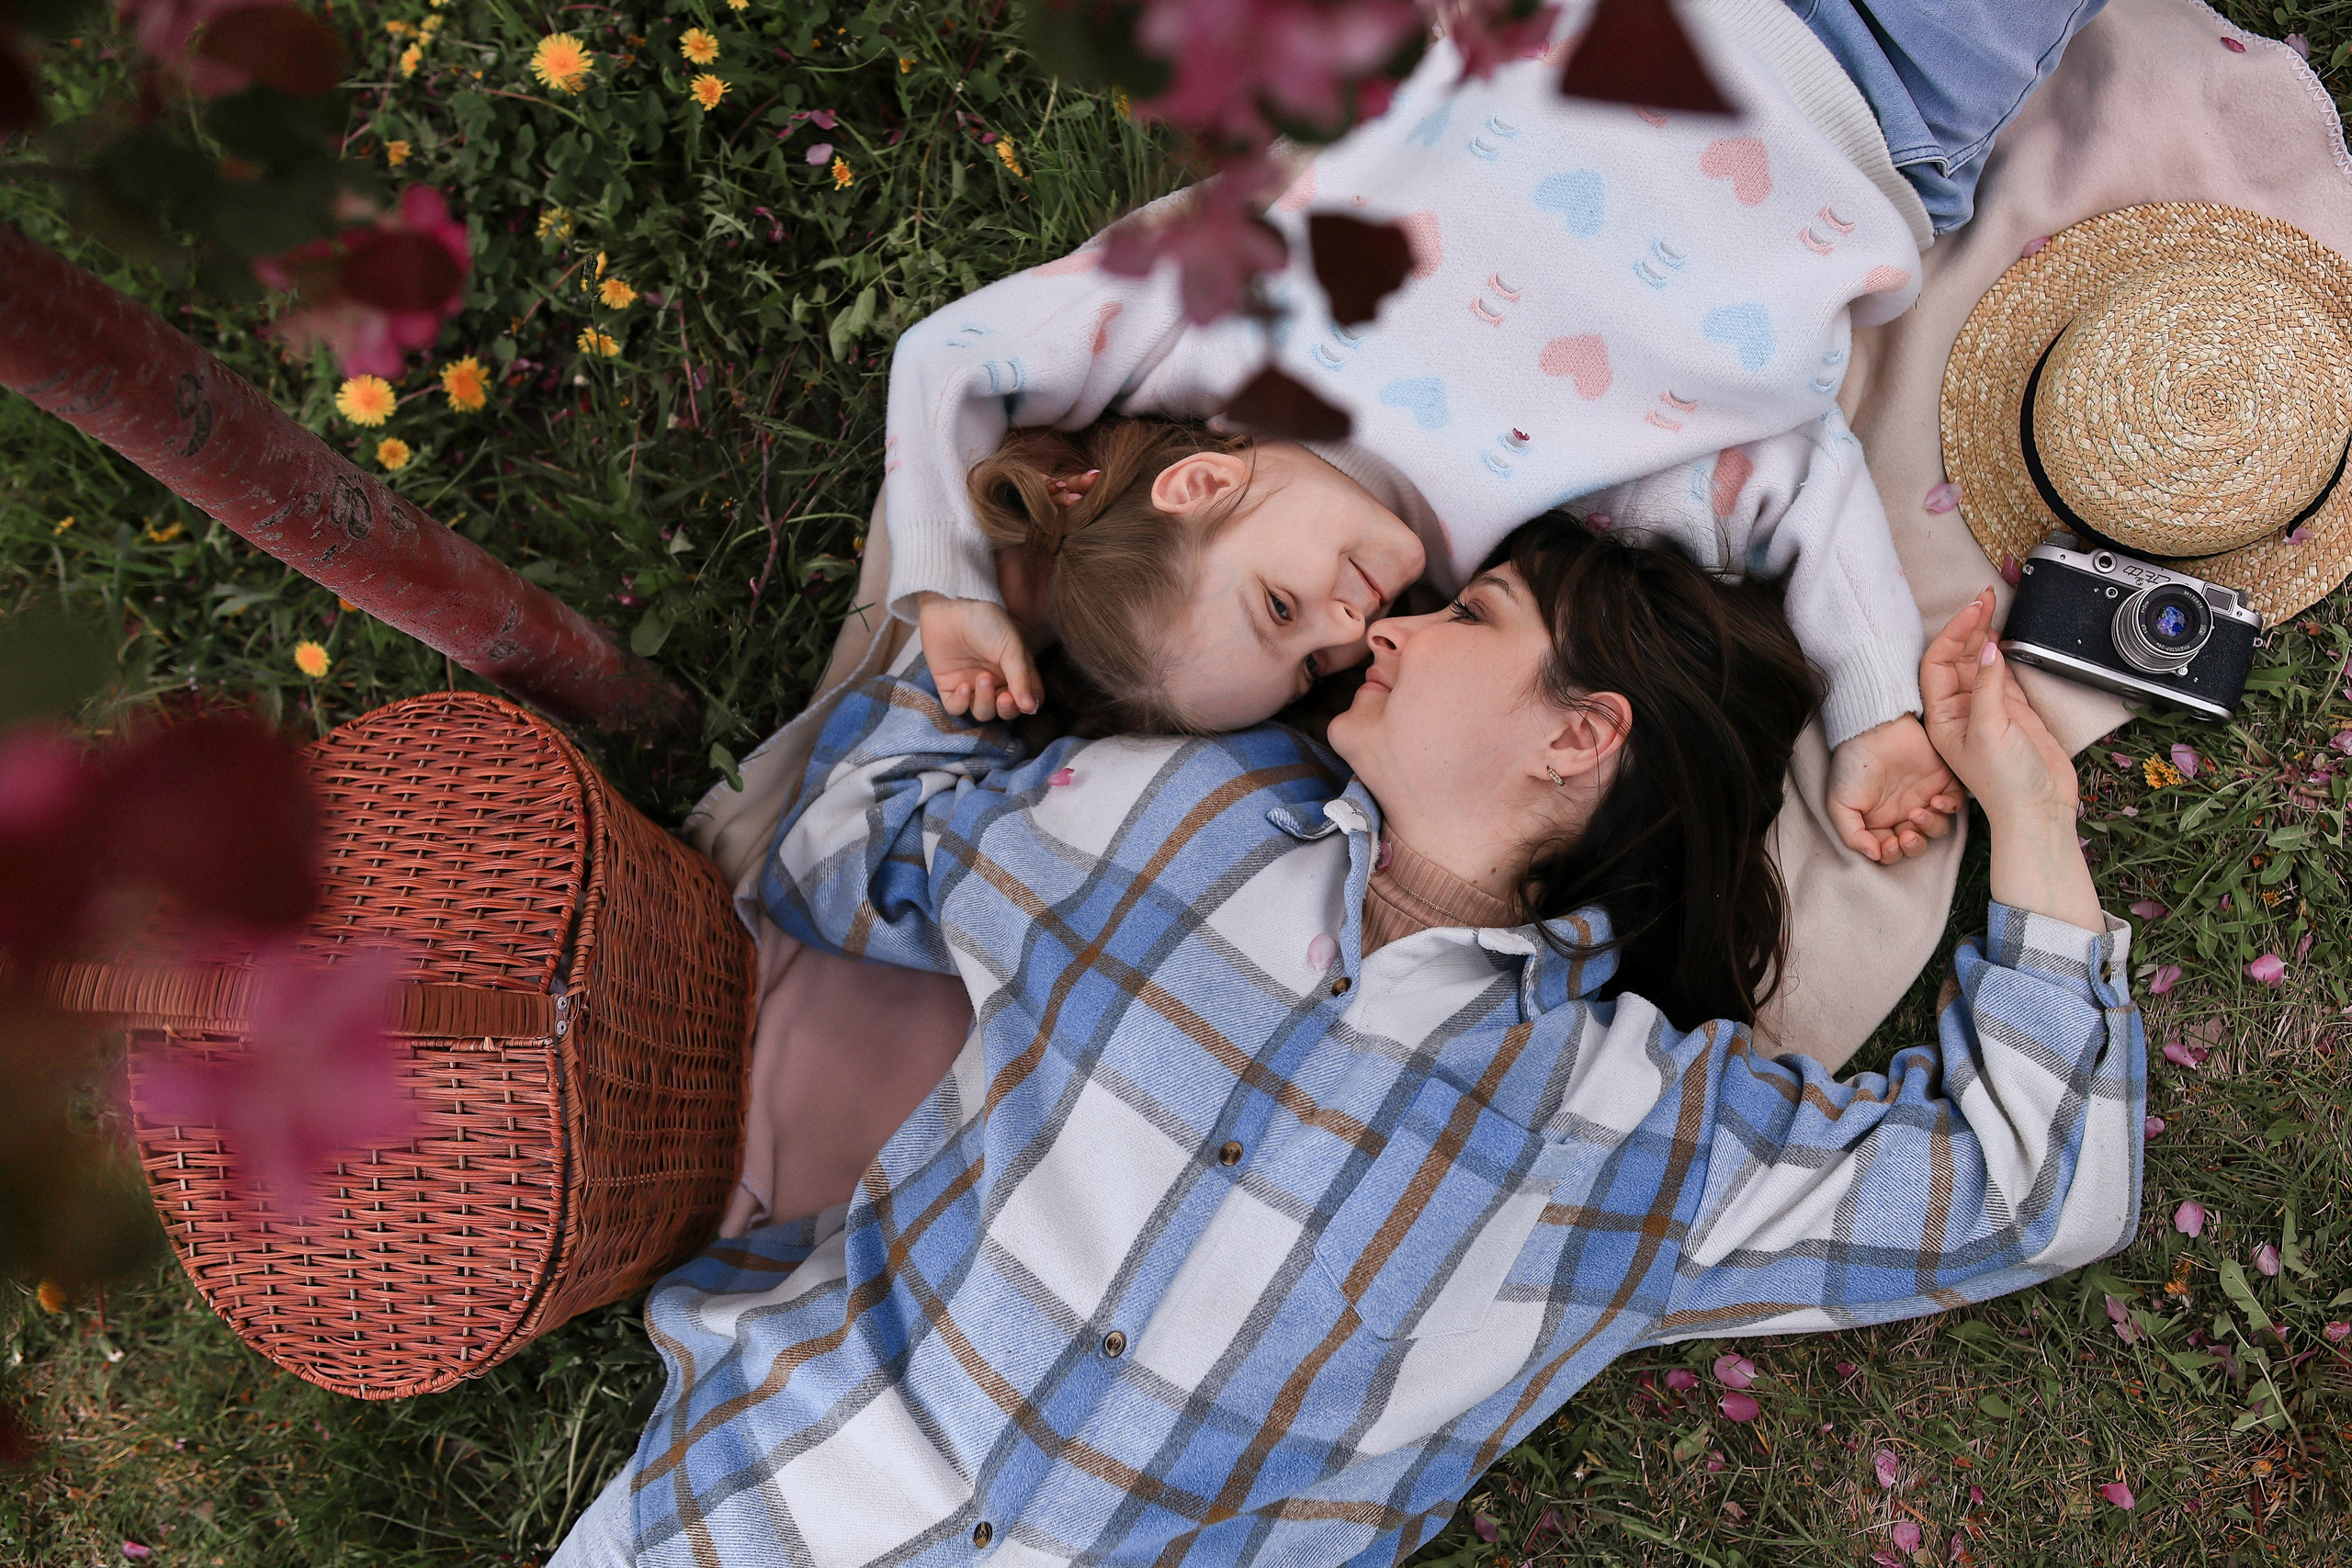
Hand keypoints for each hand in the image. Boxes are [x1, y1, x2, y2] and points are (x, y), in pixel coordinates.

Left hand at [915, 593, 1039, 721]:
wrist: (950, 606)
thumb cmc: (986, 621)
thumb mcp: (1011, 647)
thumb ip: (1021, 678)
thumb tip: (1032, 708)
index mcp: (1016, 671)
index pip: (1029, 699)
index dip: (1029, 705)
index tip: (1026, 700)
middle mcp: (996, 681)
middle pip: (1006, 711)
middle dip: (1006, 709)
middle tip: (1004, 697)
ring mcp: (972, 685)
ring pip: (982, 712)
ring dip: (984, 702)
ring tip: (981, 678)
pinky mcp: (949, 687)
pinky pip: (957, 709)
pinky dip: (961, 703)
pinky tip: (963, 687)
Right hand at [1828, 714, 1965, 863]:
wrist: (1871, 730)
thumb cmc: (1851, 766)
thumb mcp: (1839, 804)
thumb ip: (1851, 834)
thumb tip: (1873, 856)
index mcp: (1878, 822)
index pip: (1891, 851)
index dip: (1891, 854)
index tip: (1887, 843)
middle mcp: (1902, 813)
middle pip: (1917, 844)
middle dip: (1913, 846)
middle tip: (1906, 835)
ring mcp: (1923, 798)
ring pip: (1938, 828)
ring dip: (1930, 829)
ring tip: (1917, 813)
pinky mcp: (1942, 781)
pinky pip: (1955, 804)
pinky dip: (1950, 808)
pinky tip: (1936, 801)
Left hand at [1920, 590, 2077, 825]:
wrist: (2039, 811)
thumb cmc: (2006, 783)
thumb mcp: (1990, 730)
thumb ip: (1989, 688)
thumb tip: (1991, 649)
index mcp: (1942, 717)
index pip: (1939, 663)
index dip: (1954, 632)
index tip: (1974, 608)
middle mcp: (1960, 711)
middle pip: (1959, 658)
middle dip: (1970, 626)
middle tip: (1986, 597)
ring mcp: (1987, 711)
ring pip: (1981, 664)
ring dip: (1985, 636)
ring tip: (1992, 607)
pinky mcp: (2012, 713)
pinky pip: (2002, 676)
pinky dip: (2003, 656)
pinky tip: (2003, 638)